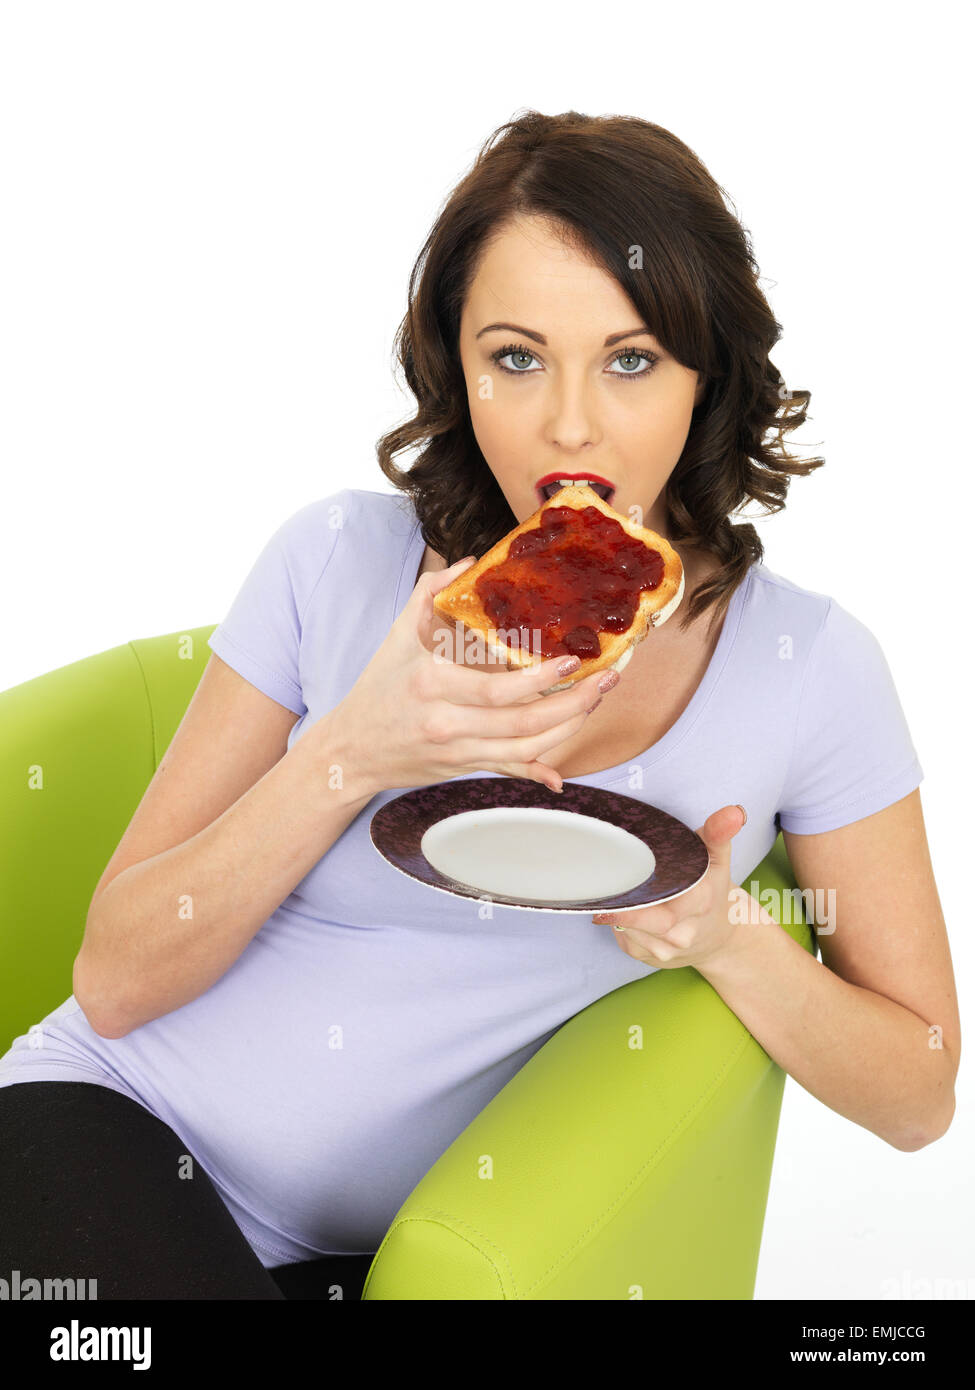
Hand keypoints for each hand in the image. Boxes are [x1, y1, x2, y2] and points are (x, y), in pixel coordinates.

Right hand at [319, 556, 620, 797]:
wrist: (352, 748)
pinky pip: (509, 770)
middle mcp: (446, 723)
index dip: (540, 681)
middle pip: (522, 724)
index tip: (572, 661)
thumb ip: (431, 593)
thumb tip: (468, 564)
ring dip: (567, 729)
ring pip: (524, 749)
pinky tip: (560, 770)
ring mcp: (457, 751)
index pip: (497, 690)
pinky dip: (538, 768)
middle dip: (573, 704)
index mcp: (432, 684)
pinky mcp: (462, 768)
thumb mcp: (397, 635)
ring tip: (594, 702)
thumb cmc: (378, 688)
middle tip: (605, 682)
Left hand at [592, 805, 748, 968]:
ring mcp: (665, 950)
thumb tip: (734, 812)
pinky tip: (627, 912)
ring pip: (627, 929)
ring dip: (618, 913)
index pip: (661, 900)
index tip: (615, 881)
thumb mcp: (718, 860)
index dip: (636, 894)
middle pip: (640, 919)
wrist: (721, 939)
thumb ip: (719, 833)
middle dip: (621, 905)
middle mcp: (683, 932)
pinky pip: (624, 940)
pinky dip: (620, 925)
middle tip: (605, 890)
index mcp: (699, 903)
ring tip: (620, 894)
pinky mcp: (649, 959)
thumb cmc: (713, 893)